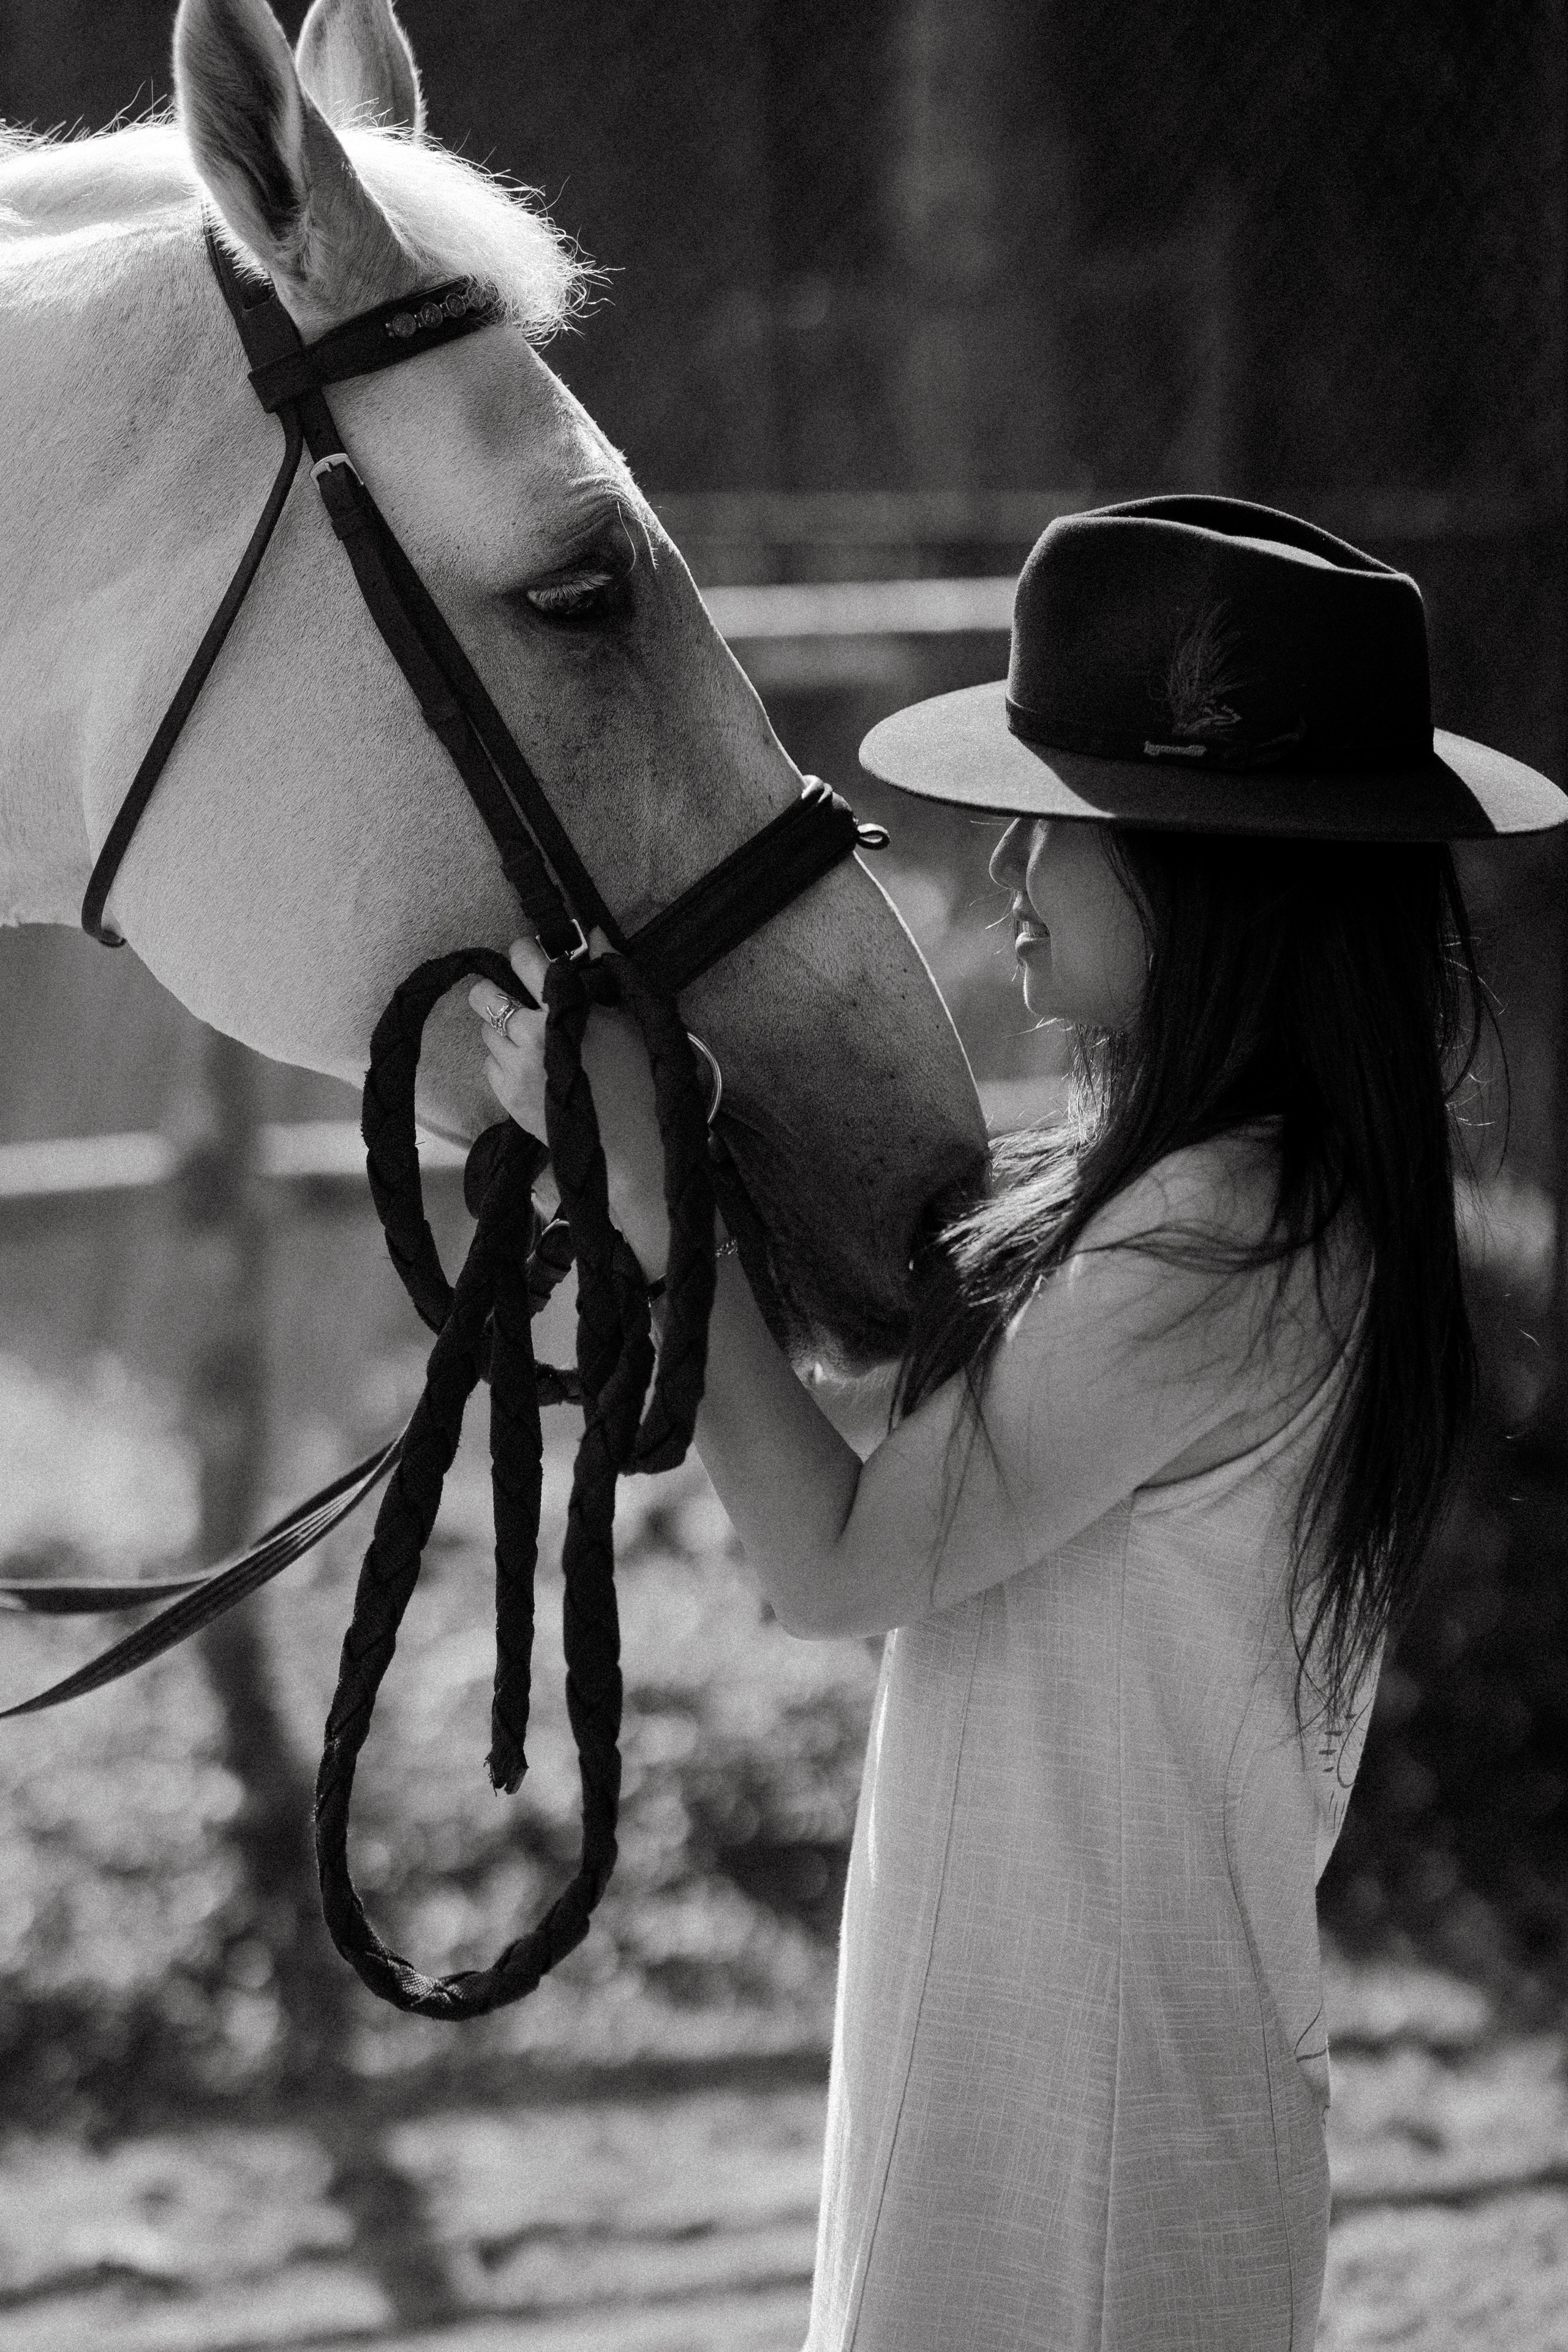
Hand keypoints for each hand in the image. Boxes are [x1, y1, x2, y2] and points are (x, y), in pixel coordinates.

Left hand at [468, 936, 671, 1283]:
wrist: (632, 1141)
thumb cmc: (641, 1076)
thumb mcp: (631, 1017)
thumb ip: (607, 972)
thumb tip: (593, 933)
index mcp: (562, 1006)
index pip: (522, 957)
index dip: (524, 952)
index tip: (531, 958)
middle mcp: (530, 1032)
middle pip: (483, 994)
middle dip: (495, 991)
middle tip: (515, 999)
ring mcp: (515, 1066)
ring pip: (486, 1032)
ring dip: (503, 1032)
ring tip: (531, 1043)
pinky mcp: (507, 1096)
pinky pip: (489, 1066)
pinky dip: (503, 1064)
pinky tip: (530, 1070)